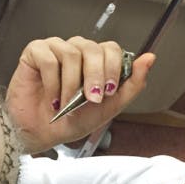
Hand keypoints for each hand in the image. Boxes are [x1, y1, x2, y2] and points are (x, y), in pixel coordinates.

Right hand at [5, 36, 154, 153]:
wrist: (42, 135)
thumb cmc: (71, 121)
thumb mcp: (109, 108)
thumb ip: (131, 84)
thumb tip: (149, 58)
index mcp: (95, 61)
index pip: (111, 49)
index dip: (113, 68)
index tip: (108, 90)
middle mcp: (77, 51)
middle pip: (93, 48)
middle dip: (95, 77)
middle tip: (90, 98)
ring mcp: (56, 49)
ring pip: (72, 54)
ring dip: (71, 86)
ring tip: (66, 104)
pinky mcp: (35, 53)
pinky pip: (49, 59)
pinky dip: (52, 84)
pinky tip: (52, 99)